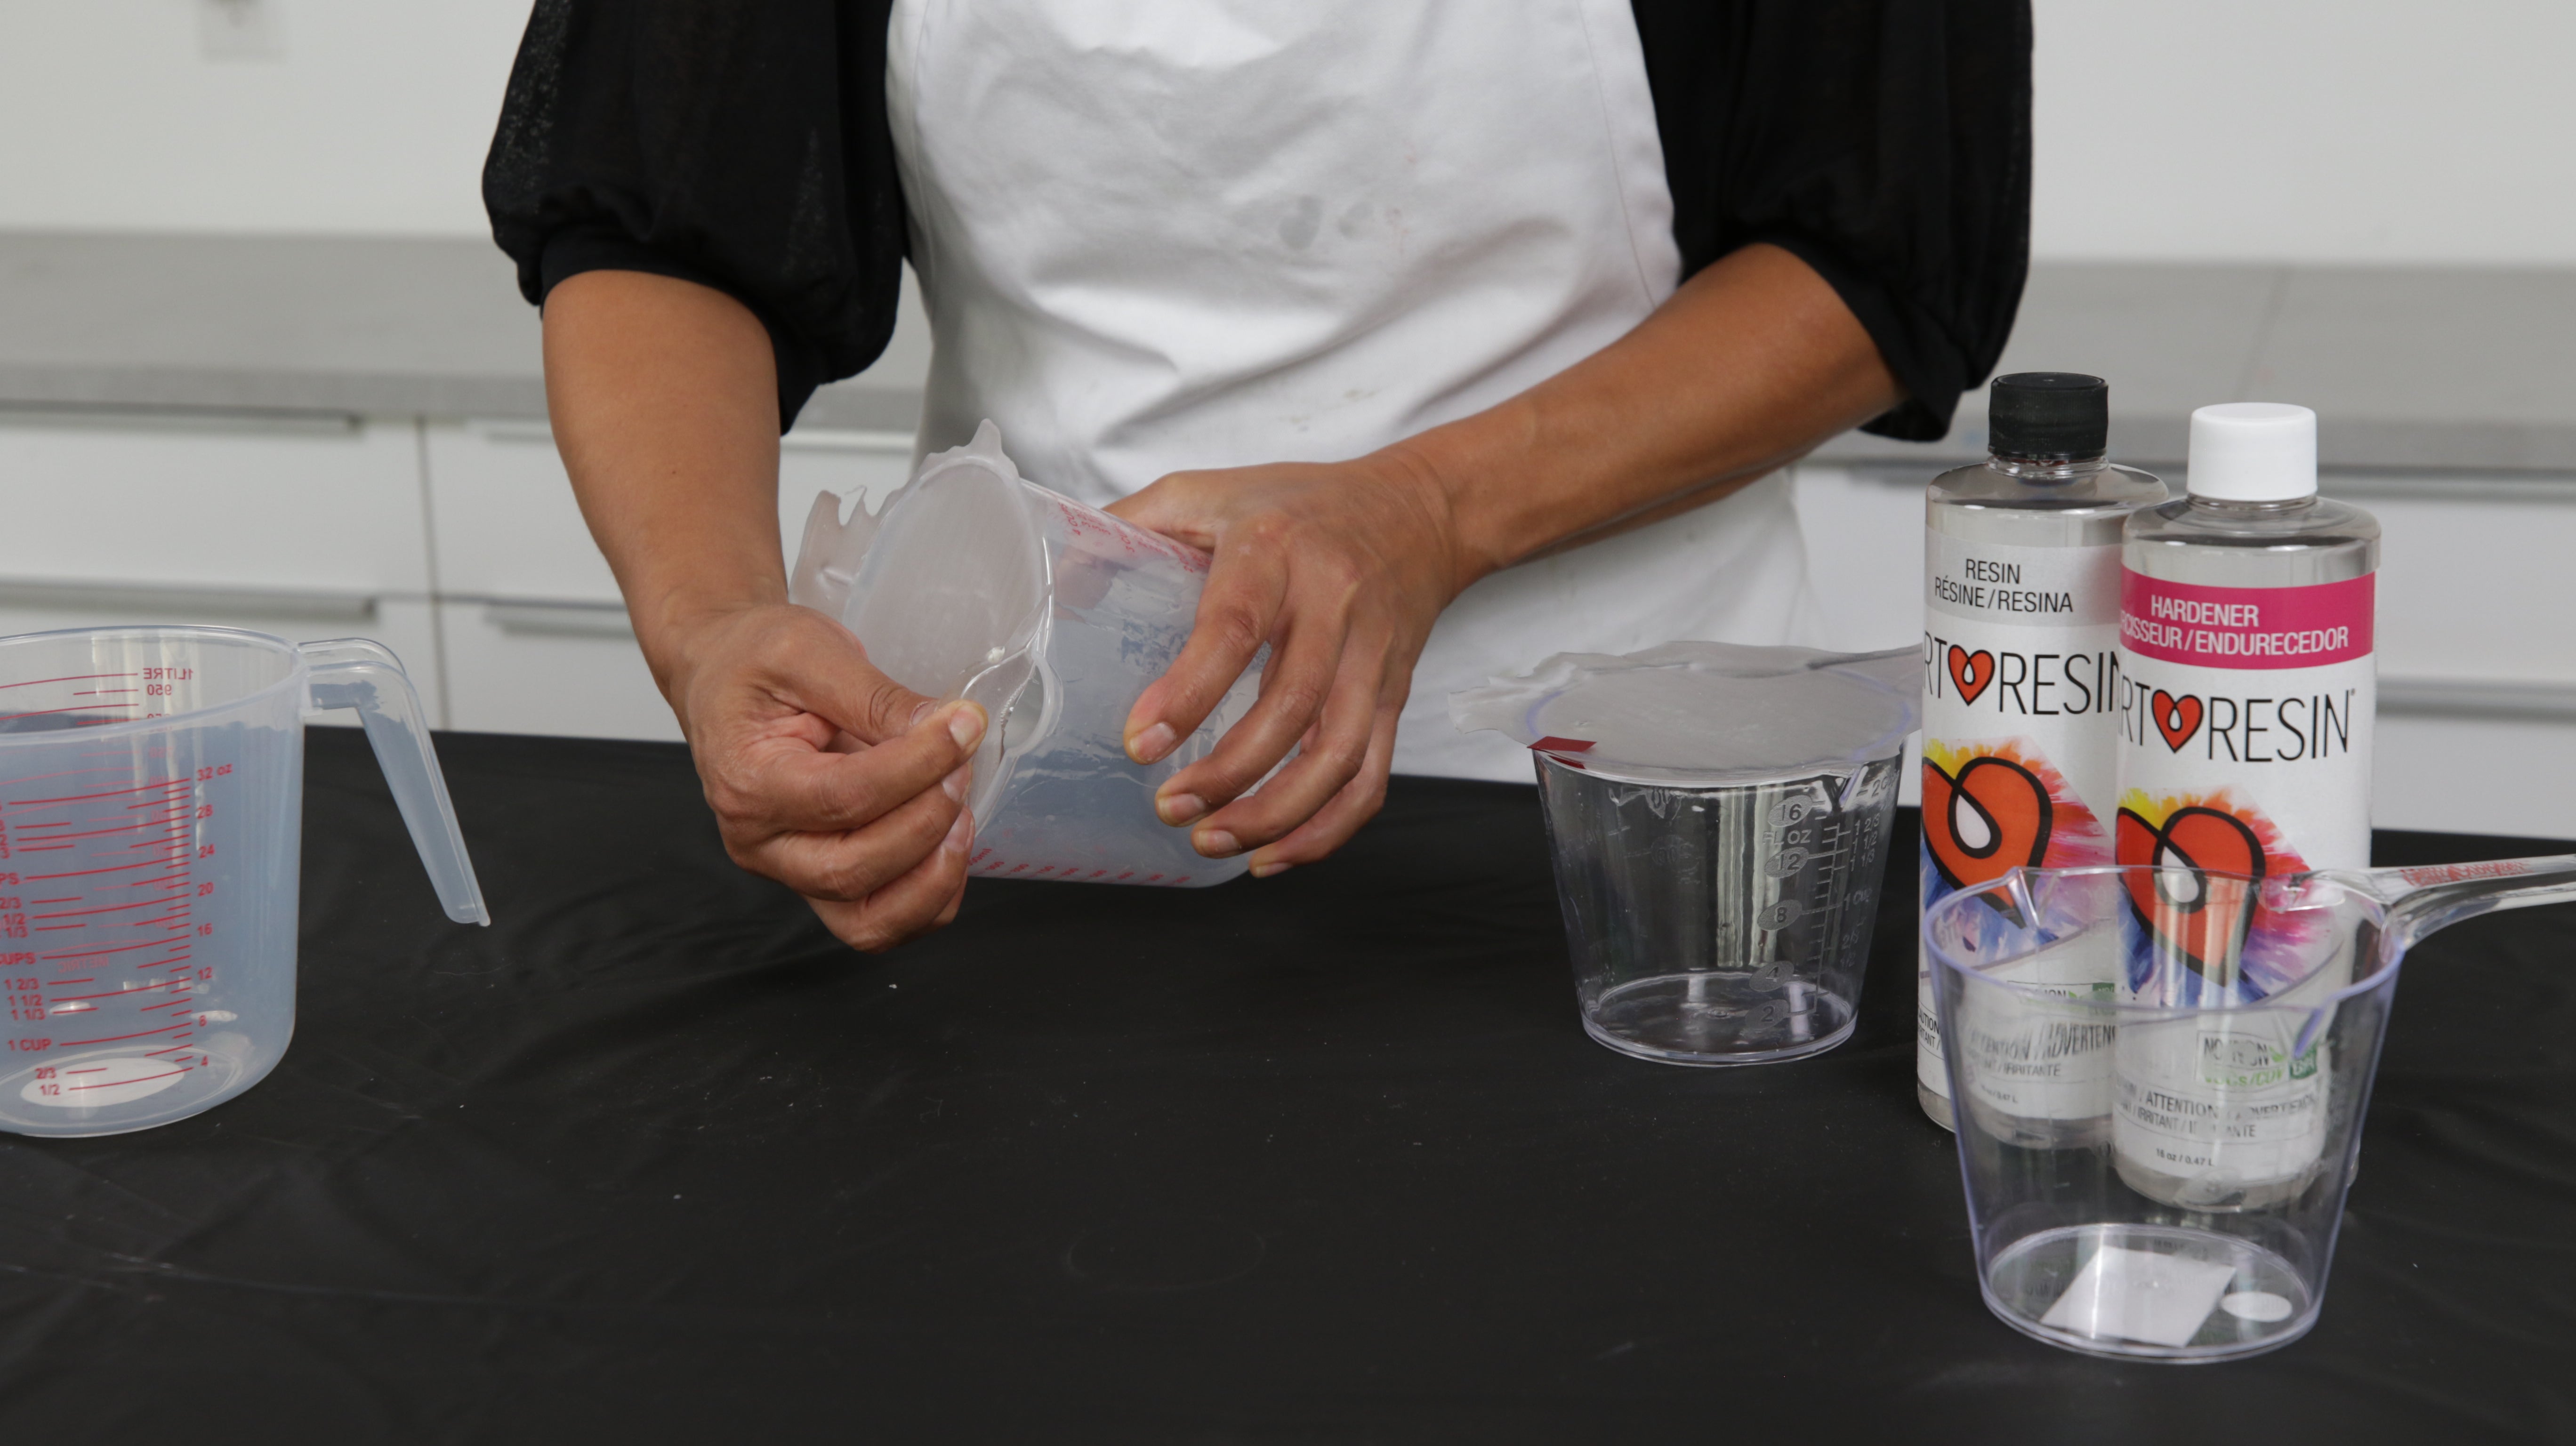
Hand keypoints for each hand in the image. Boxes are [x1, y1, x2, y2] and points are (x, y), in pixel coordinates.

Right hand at [658, 603, 986, 950]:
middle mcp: (760, 843)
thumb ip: (878, 696)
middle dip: (927, 821)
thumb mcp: (811, 651)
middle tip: (961, 764)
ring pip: (871, 920)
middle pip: (854, 869)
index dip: (919, 765)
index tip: (964, 725)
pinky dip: (930, 896)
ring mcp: (790, 870)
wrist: (723, 675)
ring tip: (961, 811)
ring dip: (934, 875)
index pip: (845, 797)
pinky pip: (883, 921)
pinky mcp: (821, 879)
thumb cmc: (755, 661)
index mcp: (748, 783)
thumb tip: (950, 727)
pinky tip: (950, 840)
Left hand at [1107, 449, 1466, 875]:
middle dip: (1228, 771)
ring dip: (1275, 812)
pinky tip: (1274, 854)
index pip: (1235, 628)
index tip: (1140, 742)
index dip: (1189, 692)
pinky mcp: (1392, 695)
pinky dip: (1327, 828)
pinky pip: (1370, 775)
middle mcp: (1333, 604)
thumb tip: (1057, 583)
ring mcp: (1371, 657)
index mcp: (1274, 550)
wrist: (1418, 511)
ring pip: (1337, 753)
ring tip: (1212, 839)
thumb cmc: (1299, 504)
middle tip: (1167, 806)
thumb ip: (1131, 526)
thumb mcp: (1208, 491)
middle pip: (1291, 706)